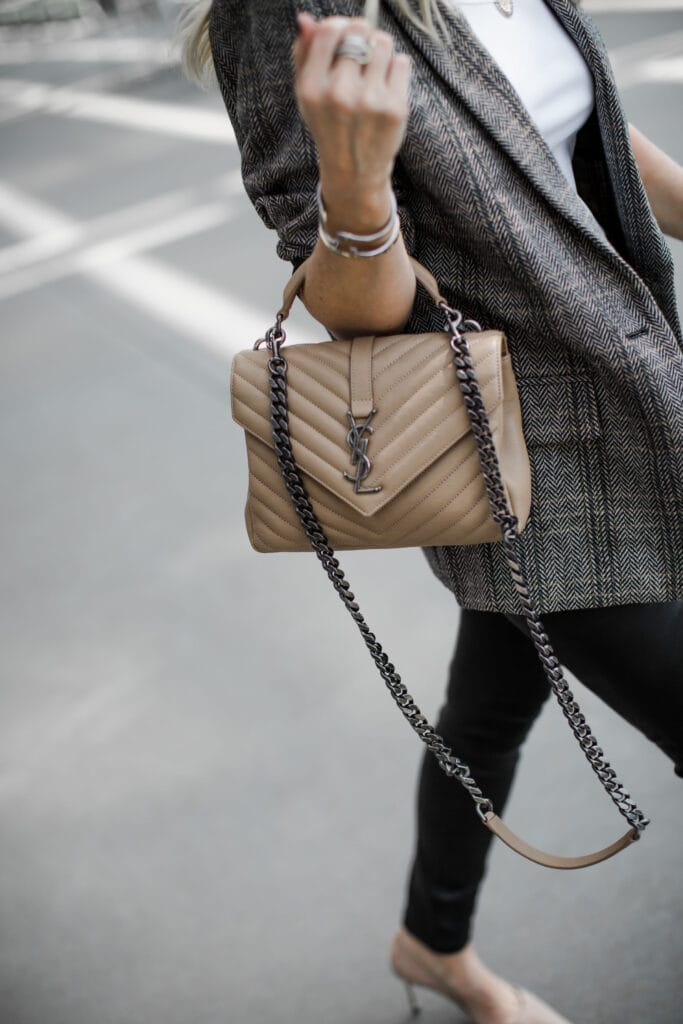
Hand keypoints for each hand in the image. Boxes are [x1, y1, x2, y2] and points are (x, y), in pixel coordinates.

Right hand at [293, 11, 410, 218]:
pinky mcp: (394, 108)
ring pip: (383, 43)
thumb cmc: (330, 126)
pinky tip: (386, 89)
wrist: (354, 173)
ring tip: (374, 73)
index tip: (345, 33)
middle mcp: (339, 94)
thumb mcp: (308, 95)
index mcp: (312, 88)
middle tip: (362, 53)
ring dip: (380, 51)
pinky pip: (400, 62)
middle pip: (359, 31)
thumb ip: (304, 54)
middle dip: (362, 35)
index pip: (330, 30)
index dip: (341, 24)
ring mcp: (369, 101)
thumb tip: (306, 19)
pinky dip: (395, 70)